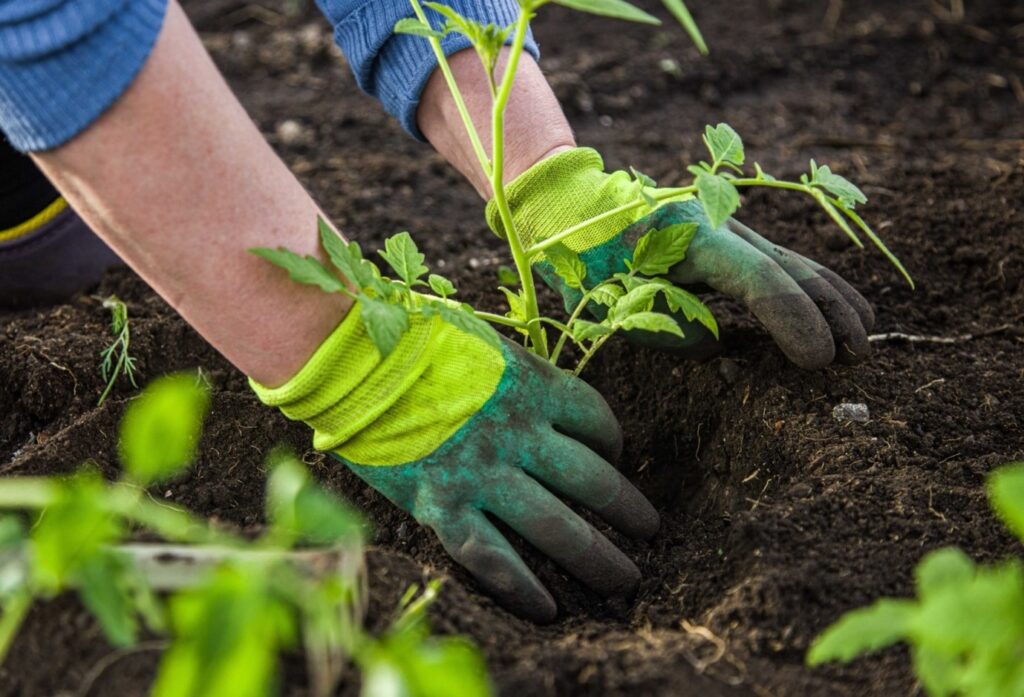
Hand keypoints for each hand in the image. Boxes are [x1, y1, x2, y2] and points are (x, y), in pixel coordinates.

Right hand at [253, 302, 657, 622]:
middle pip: (592, 480)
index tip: (614, 457)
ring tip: (625, 579)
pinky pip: (494, 557)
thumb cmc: (412, 338)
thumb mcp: (482, 342)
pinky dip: (524, 587)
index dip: (614, 443)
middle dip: (628, 510)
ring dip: (598, 556)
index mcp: (533, 385)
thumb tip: (538, 395)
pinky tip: (549, 609)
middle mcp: (519, 433)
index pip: (597, 420)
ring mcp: (483, 473)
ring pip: (556, 525)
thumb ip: (517, 372)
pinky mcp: (442, 505)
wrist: (349, 356)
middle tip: (650, 530)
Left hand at [488, 148, 875, 368]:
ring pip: (793, 260)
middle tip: (855, 356)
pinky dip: (812, 286)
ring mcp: (727, 225)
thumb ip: (663, 327)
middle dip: (828, 312)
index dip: (793, 320)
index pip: (758, 280)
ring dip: (832, 298)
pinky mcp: (728, 236)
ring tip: (864, 336)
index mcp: (689, 237)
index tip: (817, 361)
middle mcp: (719, 224)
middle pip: (789, 267)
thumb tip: (715, 344)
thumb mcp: (607, 301)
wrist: (573, 205)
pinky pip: (779, 262)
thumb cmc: (583, 257)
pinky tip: (838, 308)